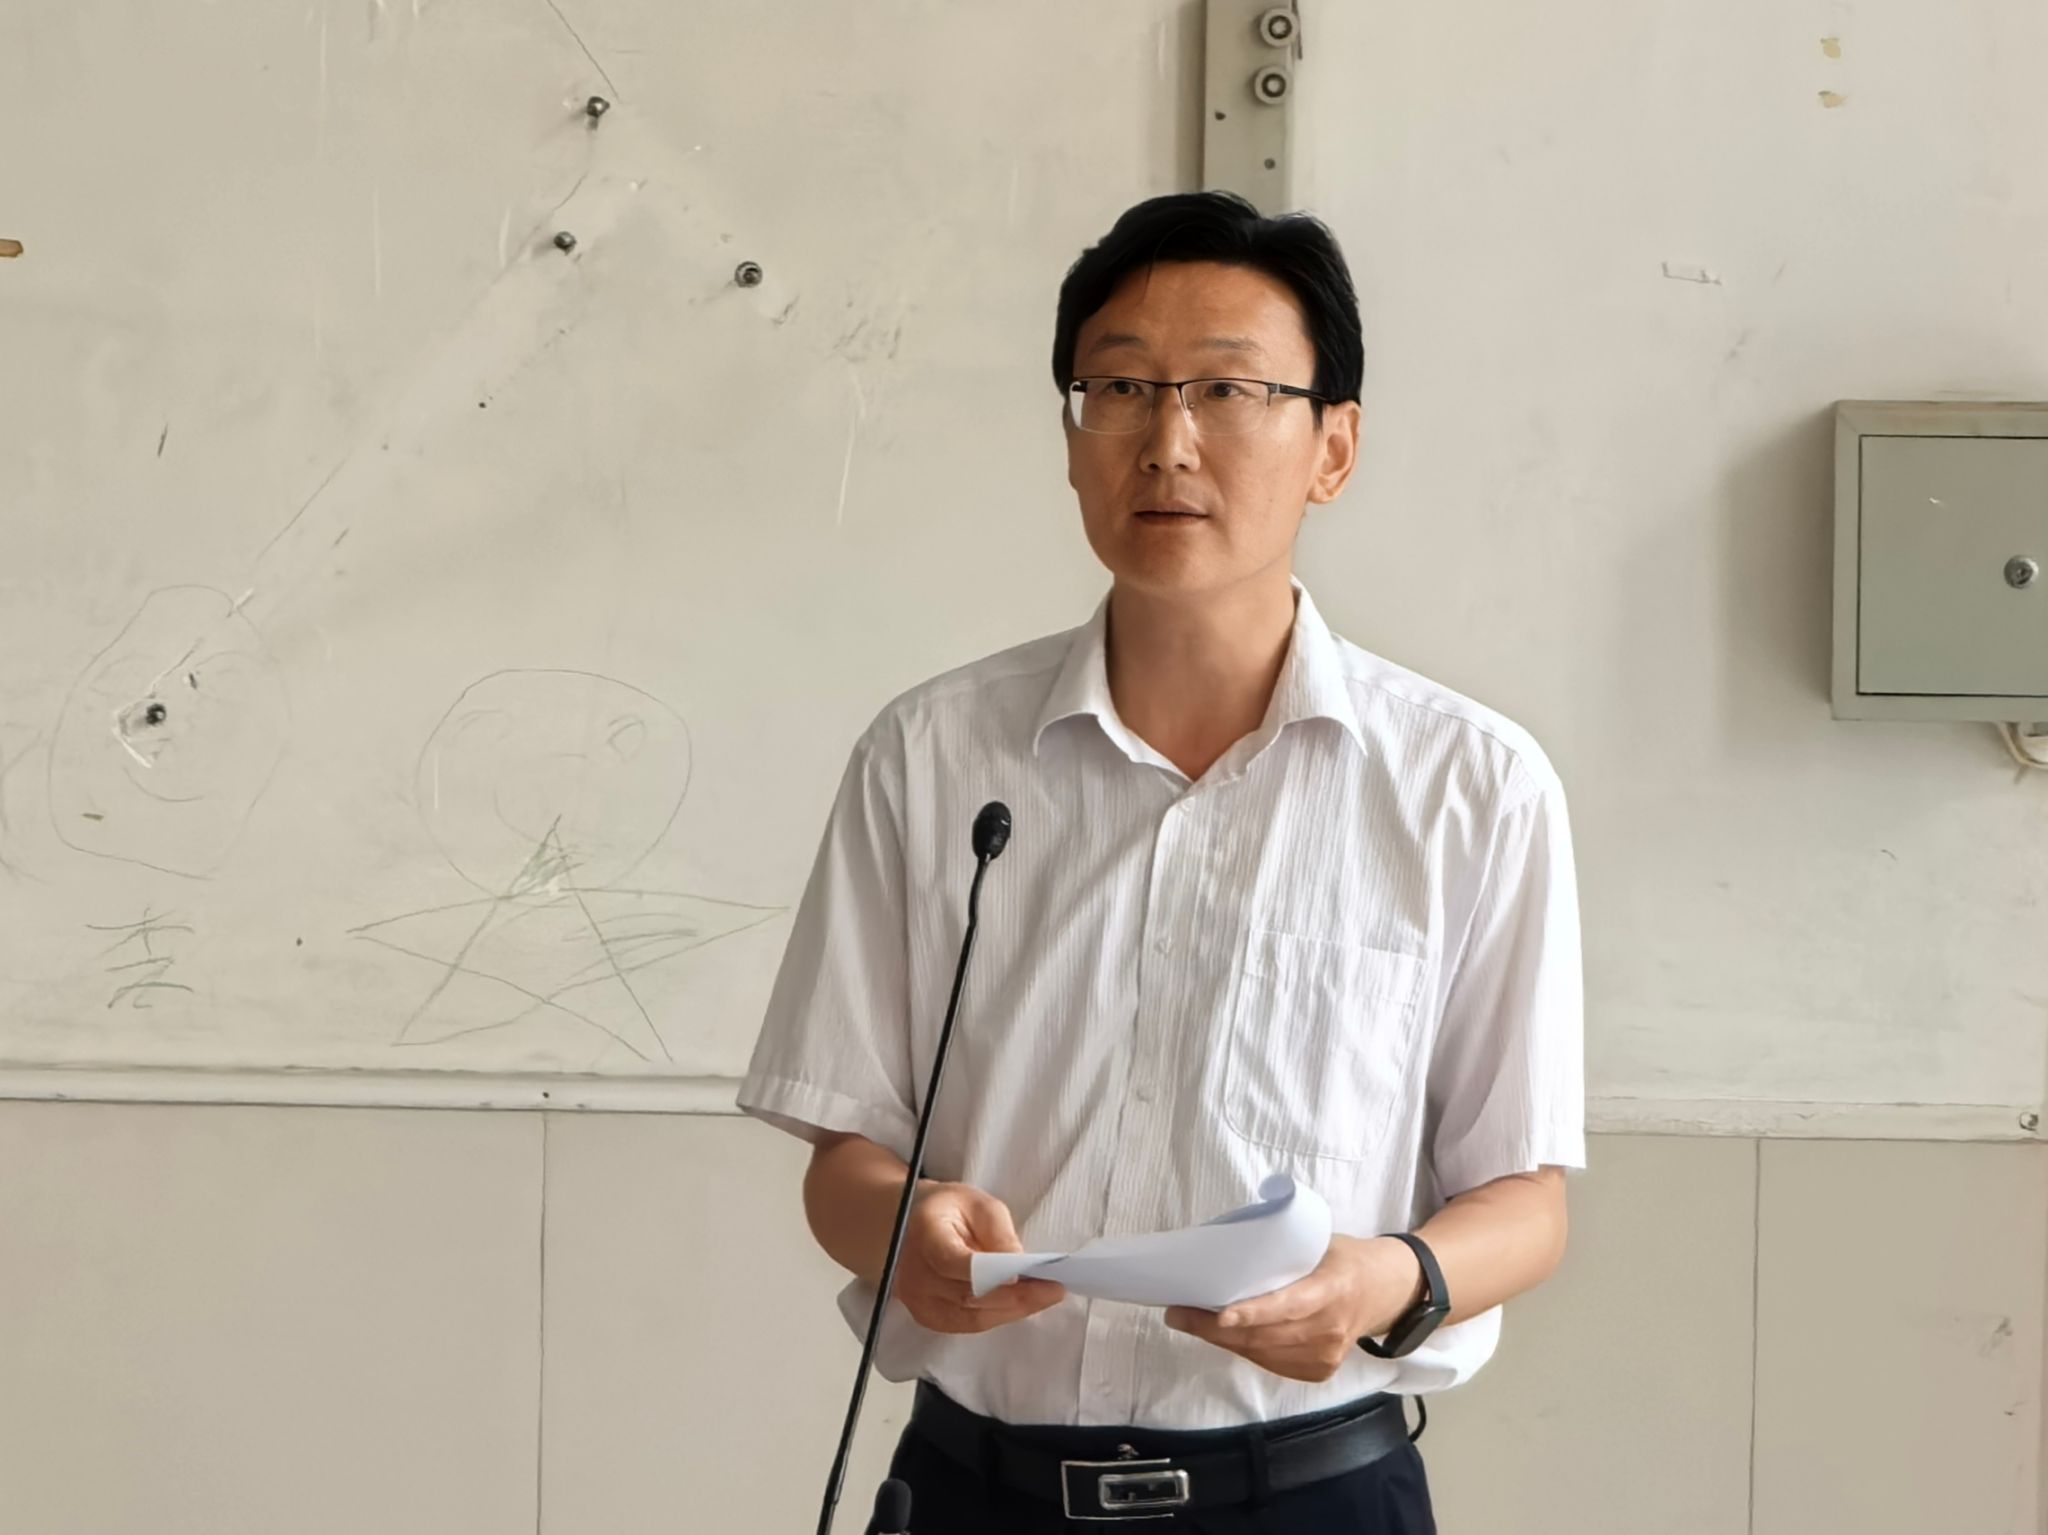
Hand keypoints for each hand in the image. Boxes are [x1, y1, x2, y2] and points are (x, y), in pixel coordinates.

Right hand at [890, 1182, 1066, 1334]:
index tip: (1025, 1276)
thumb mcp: (977, 1203)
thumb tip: (1018, 1264)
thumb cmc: (947, 1211)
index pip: (954, 1263)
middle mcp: (914, 1273)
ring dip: (1012, 1310)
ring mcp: (918, 1301)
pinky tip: (1023, 1305)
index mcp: (925, 1234)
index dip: (991, 1275)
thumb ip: (998, 1231)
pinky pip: (968, 1324)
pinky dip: (999, 1316)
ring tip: (1046, 1297)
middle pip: (968, 1296)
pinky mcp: (928, 1317)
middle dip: (1015, 1296)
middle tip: (1053, 1289)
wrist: (907, 1228)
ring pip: (972, 1317)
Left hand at [1164, 1236, 1424, 1382]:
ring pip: (1262, 1353)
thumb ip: (1283, 1250)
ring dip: (1224, 1339)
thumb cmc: (1345, 1259)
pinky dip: (1246, 1349)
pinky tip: (1226, 1334)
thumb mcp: (1321, 1243)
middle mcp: (1330, 1328)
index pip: (1288, 1306)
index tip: (1220, 1314)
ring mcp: (1327, 1355)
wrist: (1389, 1292)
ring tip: (1191, 1321)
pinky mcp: (1320, 1371)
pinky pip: (1272, 1363)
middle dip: (1214, 1327)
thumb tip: (1227, 1245)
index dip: (1253, 1313)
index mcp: (1332, 1288)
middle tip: (1178, 1312)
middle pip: (1265, 1336)